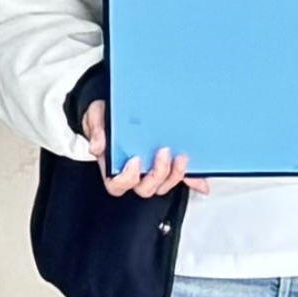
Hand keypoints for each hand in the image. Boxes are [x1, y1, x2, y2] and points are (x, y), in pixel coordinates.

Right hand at [80, 101, 198, 199]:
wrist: (116, 107)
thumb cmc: (105, 117)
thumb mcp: (96, 117)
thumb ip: (96, 130)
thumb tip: (97, 147)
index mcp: (112, 165)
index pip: (117, 184)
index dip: (127, 178)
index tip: (135, 161)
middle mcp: (133, 172)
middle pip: (145, 188)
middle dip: (156, 174)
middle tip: (162, 152)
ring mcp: (151, 169)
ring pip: (164, 185)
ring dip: (174, 175)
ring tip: (180, 157)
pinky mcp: (167, 163)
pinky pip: (181, 178)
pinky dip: (192, 180)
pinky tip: (201, 181)